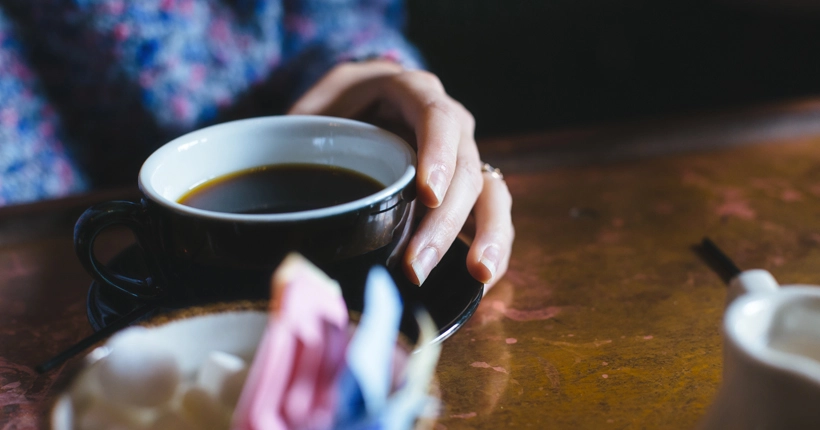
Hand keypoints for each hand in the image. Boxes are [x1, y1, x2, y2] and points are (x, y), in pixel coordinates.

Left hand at [289, 60, 513, 287]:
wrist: (357, 111)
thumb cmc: (333, 111)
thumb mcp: (314, 106)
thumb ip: (300, 128)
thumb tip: (273, 172)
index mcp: (413, 92)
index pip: (437, 117)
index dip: (437, 154)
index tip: (427, 194)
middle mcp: (450, 123)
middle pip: (464, 168)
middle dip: (445, 221)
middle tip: (417, 266)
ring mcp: (463, 156)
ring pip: (491, 192)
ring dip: (487, 235)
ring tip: (478, 274)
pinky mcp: (468, 188)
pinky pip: (493, 214)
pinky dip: (494, 245)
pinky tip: (484, 278)